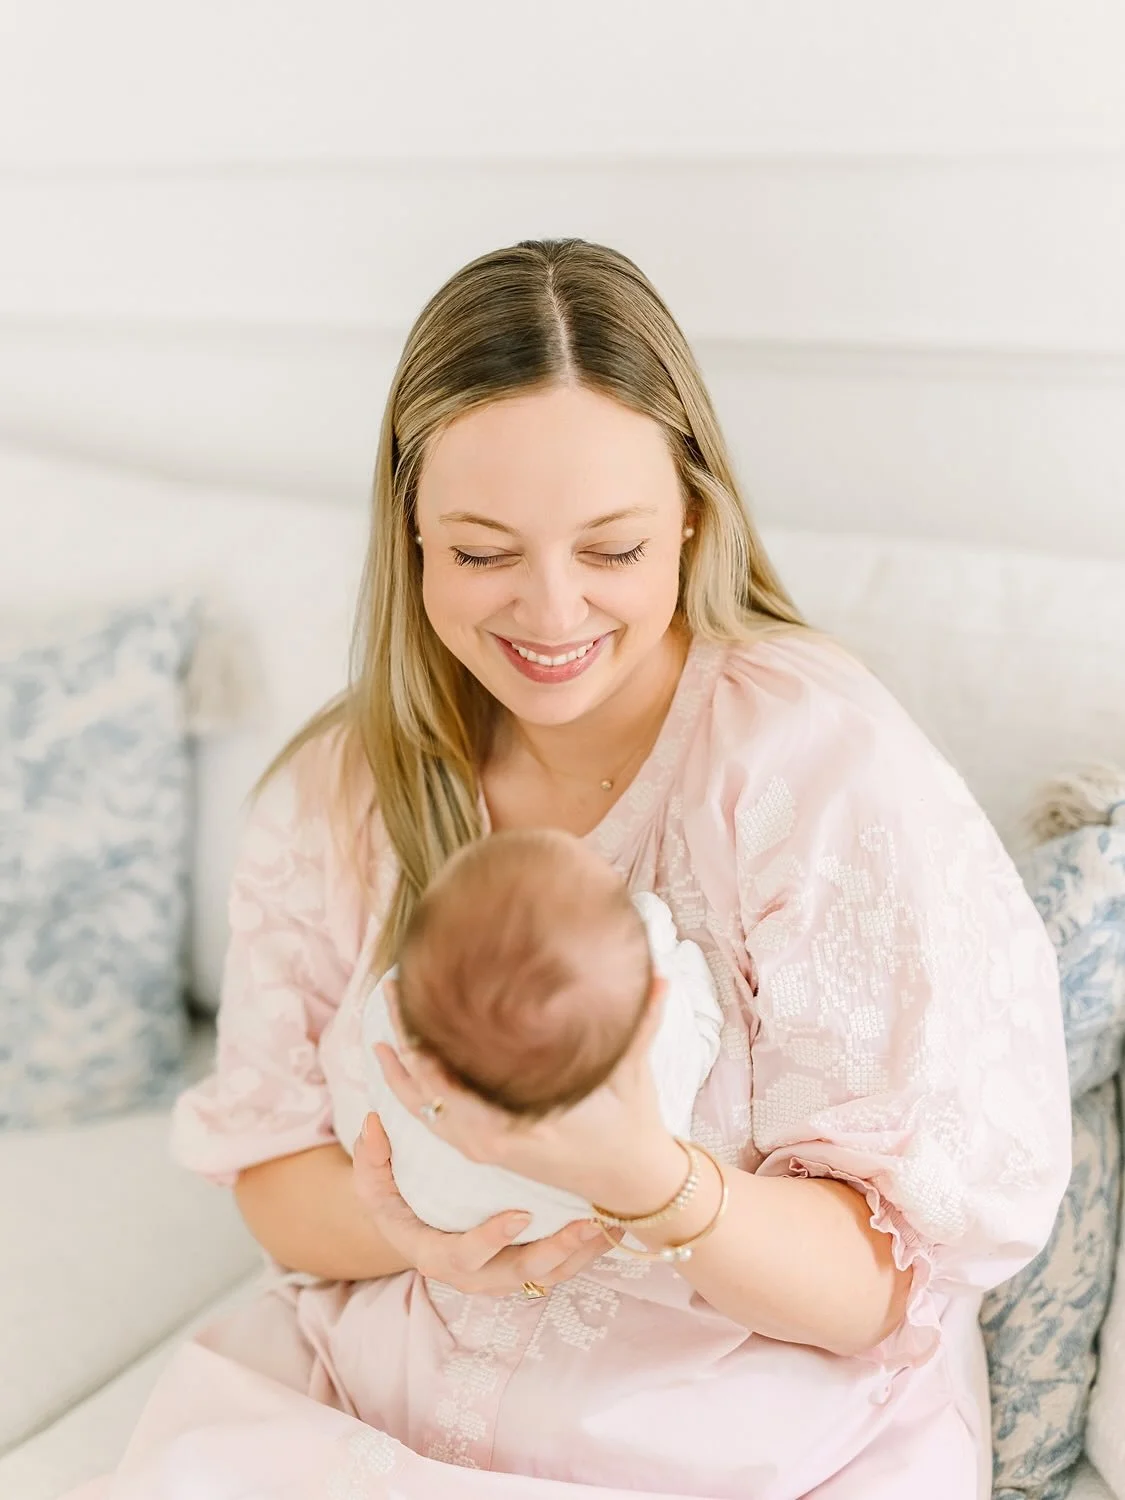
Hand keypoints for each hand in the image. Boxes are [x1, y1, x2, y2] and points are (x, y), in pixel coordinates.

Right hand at [352, 1112, 610, 1293]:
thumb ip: (371, 1157)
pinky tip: (615, 1222)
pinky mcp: (527, 1265)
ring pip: (549, 1274)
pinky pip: (562, 1266)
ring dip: (583, 1253)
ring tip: (612, 1223)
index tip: (520, 1214)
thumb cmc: (396, 1199)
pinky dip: (589, 1249)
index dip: (491, 1238)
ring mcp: (503, 1274)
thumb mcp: (373, 1182)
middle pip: (519, 1274)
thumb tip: (372, 1124)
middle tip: (585, 1225)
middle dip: (555, 1252)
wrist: (415, 1225)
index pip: (464, 1255)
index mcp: (436, 1255)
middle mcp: (474, 1274)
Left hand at [376, 978, 687, 1215]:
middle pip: (430, 1092)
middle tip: (393, 991)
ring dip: (400, 1067)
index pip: (458, 1091)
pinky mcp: (486, 1146)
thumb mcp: (633, 1075)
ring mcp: (486, 1146)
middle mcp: (494, 1140)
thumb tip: (659, 976)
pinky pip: (436, 1118)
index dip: (429, 1054)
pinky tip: (402, 1057)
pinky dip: (414, 1090)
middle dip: (406, 1042)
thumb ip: (642, 1025)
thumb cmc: (632, 1127)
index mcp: (521, 1126)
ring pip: (425, 1108)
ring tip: (383, 1018)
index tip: (414, 1008)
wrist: (631, 1181)